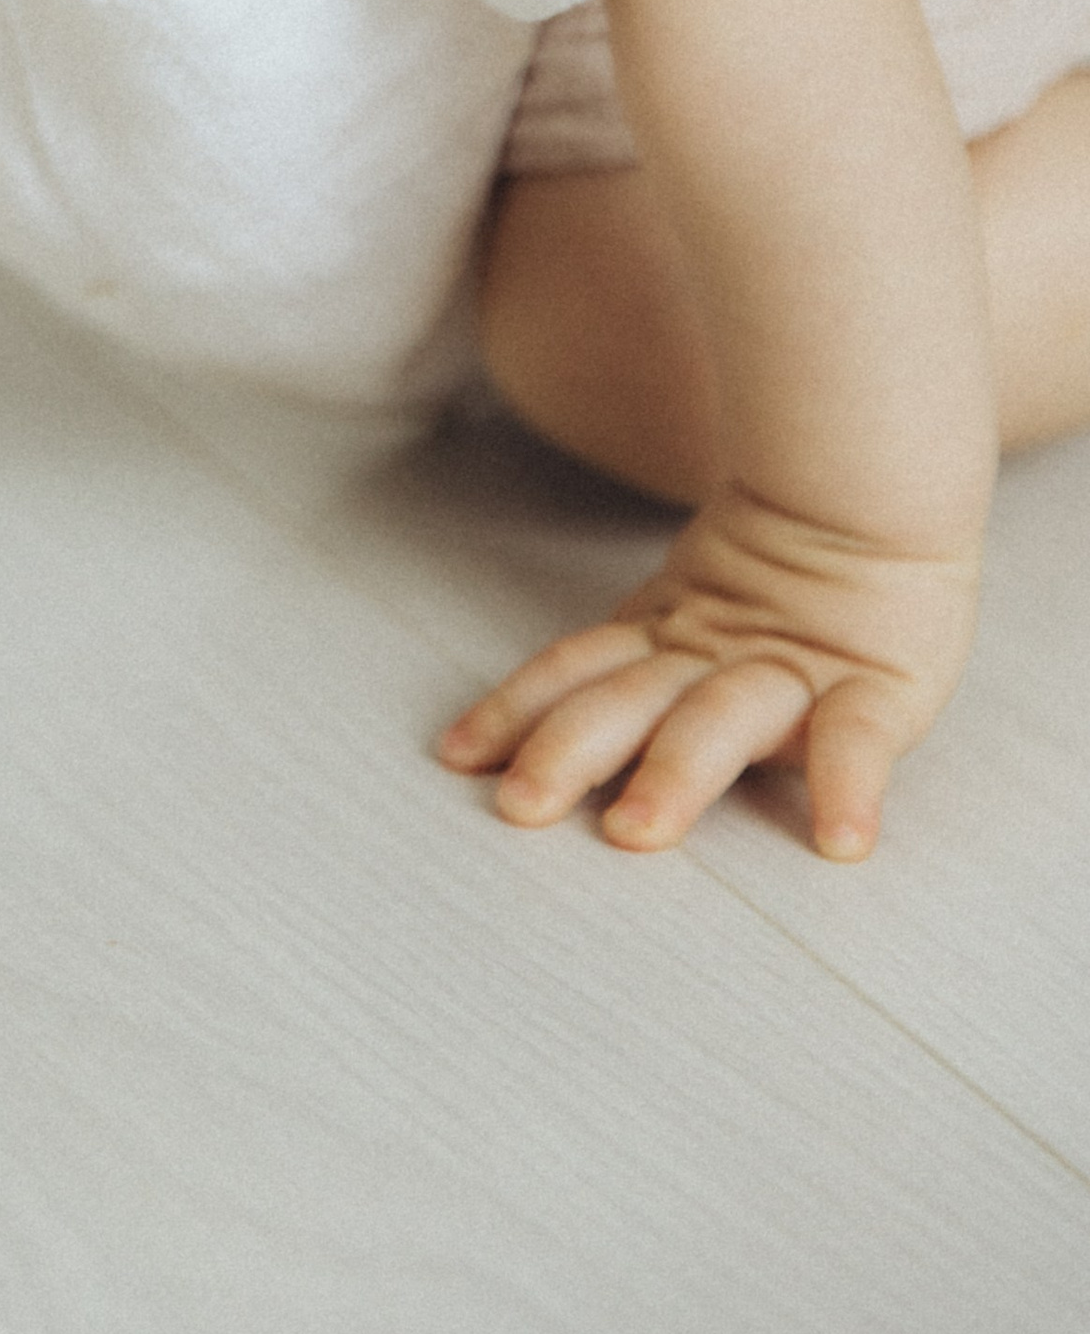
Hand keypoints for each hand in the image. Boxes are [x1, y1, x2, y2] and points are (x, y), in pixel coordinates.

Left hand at [433, 480, 982, 859]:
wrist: (877, 494)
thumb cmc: (784, 576)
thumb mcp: (688, 605)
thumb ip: (629, 656)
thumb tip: (529, 706)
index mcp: (665, 633)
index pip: (576, 668)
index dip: (515, 708)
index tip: (456, 756)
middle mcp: (713, 654)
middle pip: (626, 699)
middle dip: (569, 751)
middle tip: (519, 805)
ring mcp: (793, 670)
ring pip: (721, 719)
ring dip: (676, 774)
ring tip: (637, 833)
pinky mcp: (878, 687)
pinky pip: (859, 739)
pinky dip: (847, 785)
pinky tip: (841, 840)